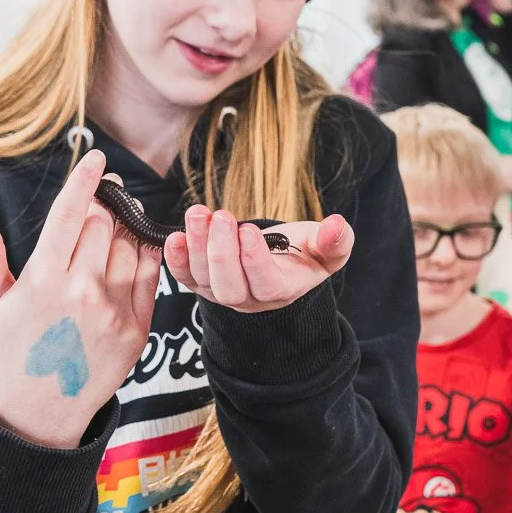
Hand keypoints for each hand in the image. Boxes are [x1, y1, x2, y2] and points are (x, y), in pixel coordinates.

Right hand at [0, 150, 161, 449]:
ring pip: (129, 244)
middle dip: (103, 202)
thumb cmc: (9, 354)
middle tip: (104, 193)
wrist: (41, 413)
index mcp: (42, 281)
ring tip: (116, 218)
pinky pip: (150, 274)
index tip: (95, 157)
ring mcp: (114, 311)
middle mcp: (82, 292)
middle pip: (102, 223)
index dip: (84, 180)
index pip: (69, 214)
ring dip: (125, 224)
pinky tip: (133, 246)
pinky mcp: (138, 328)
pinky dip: (144, 253)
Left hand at [164, 207, 353, 312]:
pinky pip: (184, 277)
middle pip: (230, 288)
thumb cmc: (304, 251)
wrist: (278, 258)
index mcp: (282, 291)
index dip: (254, 261)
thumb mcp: (326, 246)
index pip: (266, 285)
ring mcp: (221, 293)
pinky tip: (174, 235)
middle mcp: (249, 299)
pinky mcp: (200, 282)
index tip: (248, 230)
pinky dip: (175, 259)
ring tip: (199, 214)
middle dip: (222, 252)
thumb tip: (337, 226)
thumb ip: (336, 240)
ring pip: (204, 280)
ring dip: (197, 246)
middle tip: (222, 216)